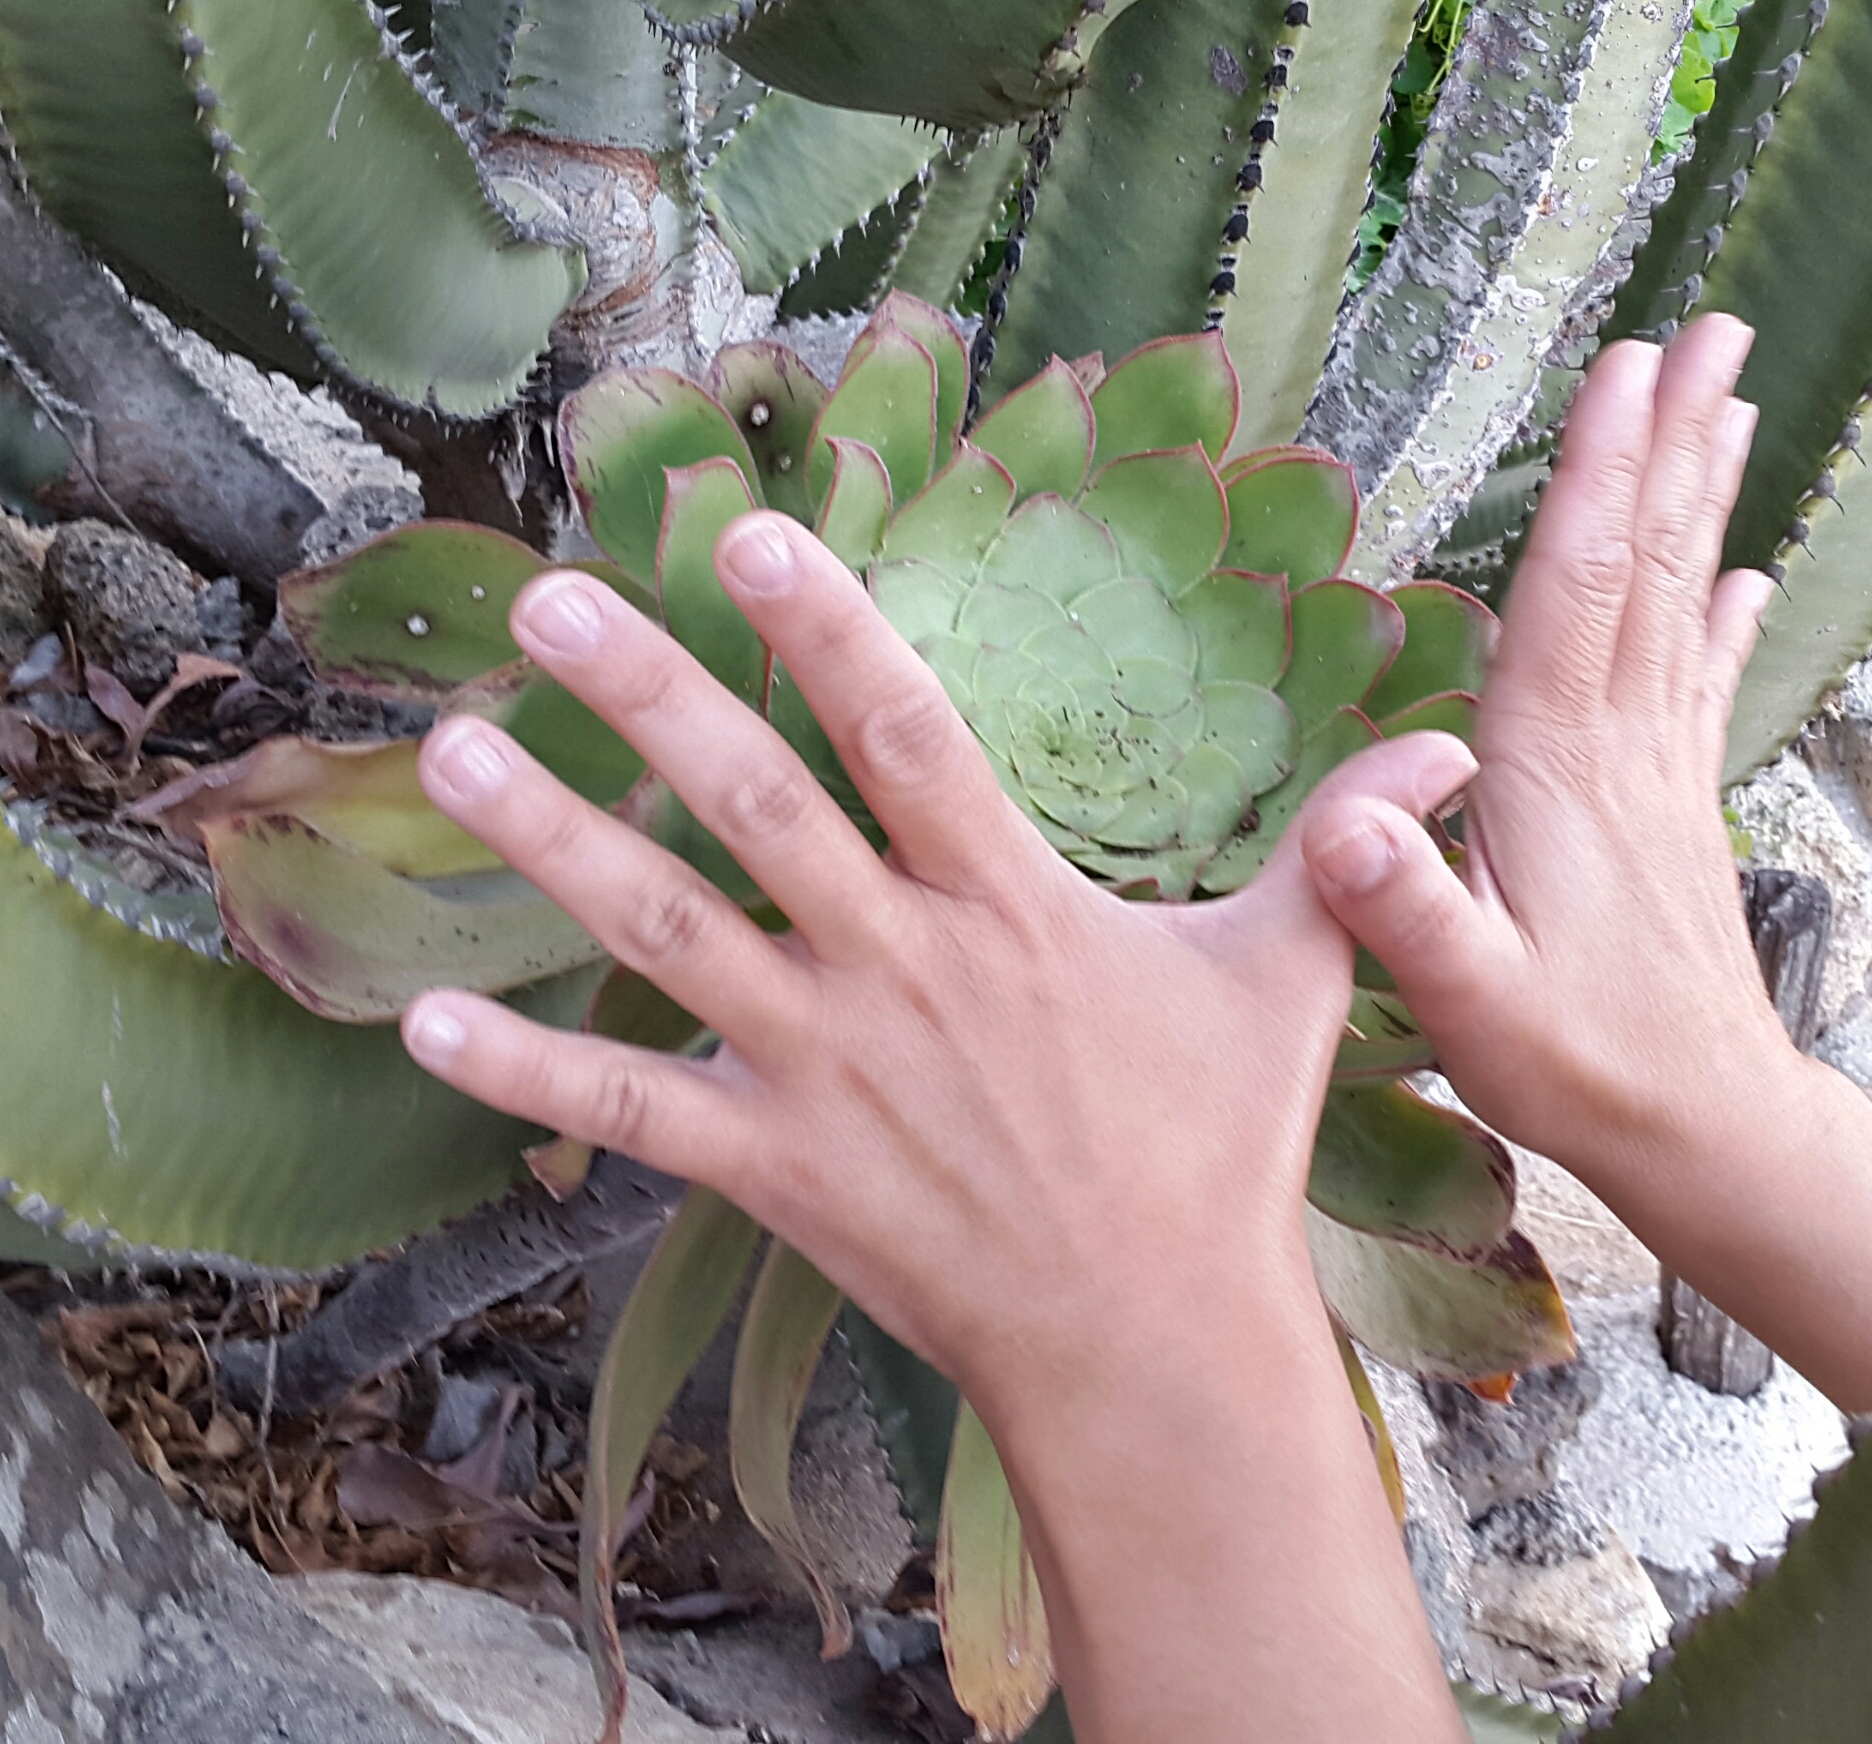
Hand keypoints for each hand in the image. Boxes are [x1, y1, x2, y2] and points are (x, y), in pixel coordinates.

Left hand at [396, 514, 1464, 1742]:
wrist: (1154, 1342)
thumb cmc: (1218, 1154)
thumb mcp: (1292, 980)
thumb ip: (1342, 847)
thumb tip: (1451, 748)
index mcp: (1013, 903)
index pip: (907, 728)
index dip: (829, 623)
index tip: (753, 530)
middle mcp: (901, 966)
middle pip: (756, 802)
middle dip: (648, 691)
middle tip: (549, 595)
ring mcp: (826, 1066)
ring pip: (665, 933)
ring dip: (549, 843)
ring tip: (452, 749)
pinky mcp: (775, 1168)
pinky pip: (628, 1112)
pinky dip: (523, 1073)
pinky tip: (419, 1022)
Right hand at [1303, 317, 1871, 1407]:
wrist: (1707, 1133)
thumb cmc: (1577, 1069)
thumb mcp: (1467, 1004)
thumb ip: (1405, 910)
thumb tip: (1343, 821)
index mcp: (1557, 768)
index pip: (1579, 590)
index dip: (1601, 474)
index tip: (1627, 366)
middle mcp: (1622, 745)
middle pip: (1651, 563)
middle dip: (1673, 442)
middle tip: (1714, 330)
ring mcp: (1661, 772)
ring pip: (1685, 601)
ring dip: (1703, 495)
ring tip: (1732, 400)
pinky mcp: (1680, 810)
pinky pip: (1702, 681)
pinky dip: (1725, 615)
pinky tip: (1747, 572)